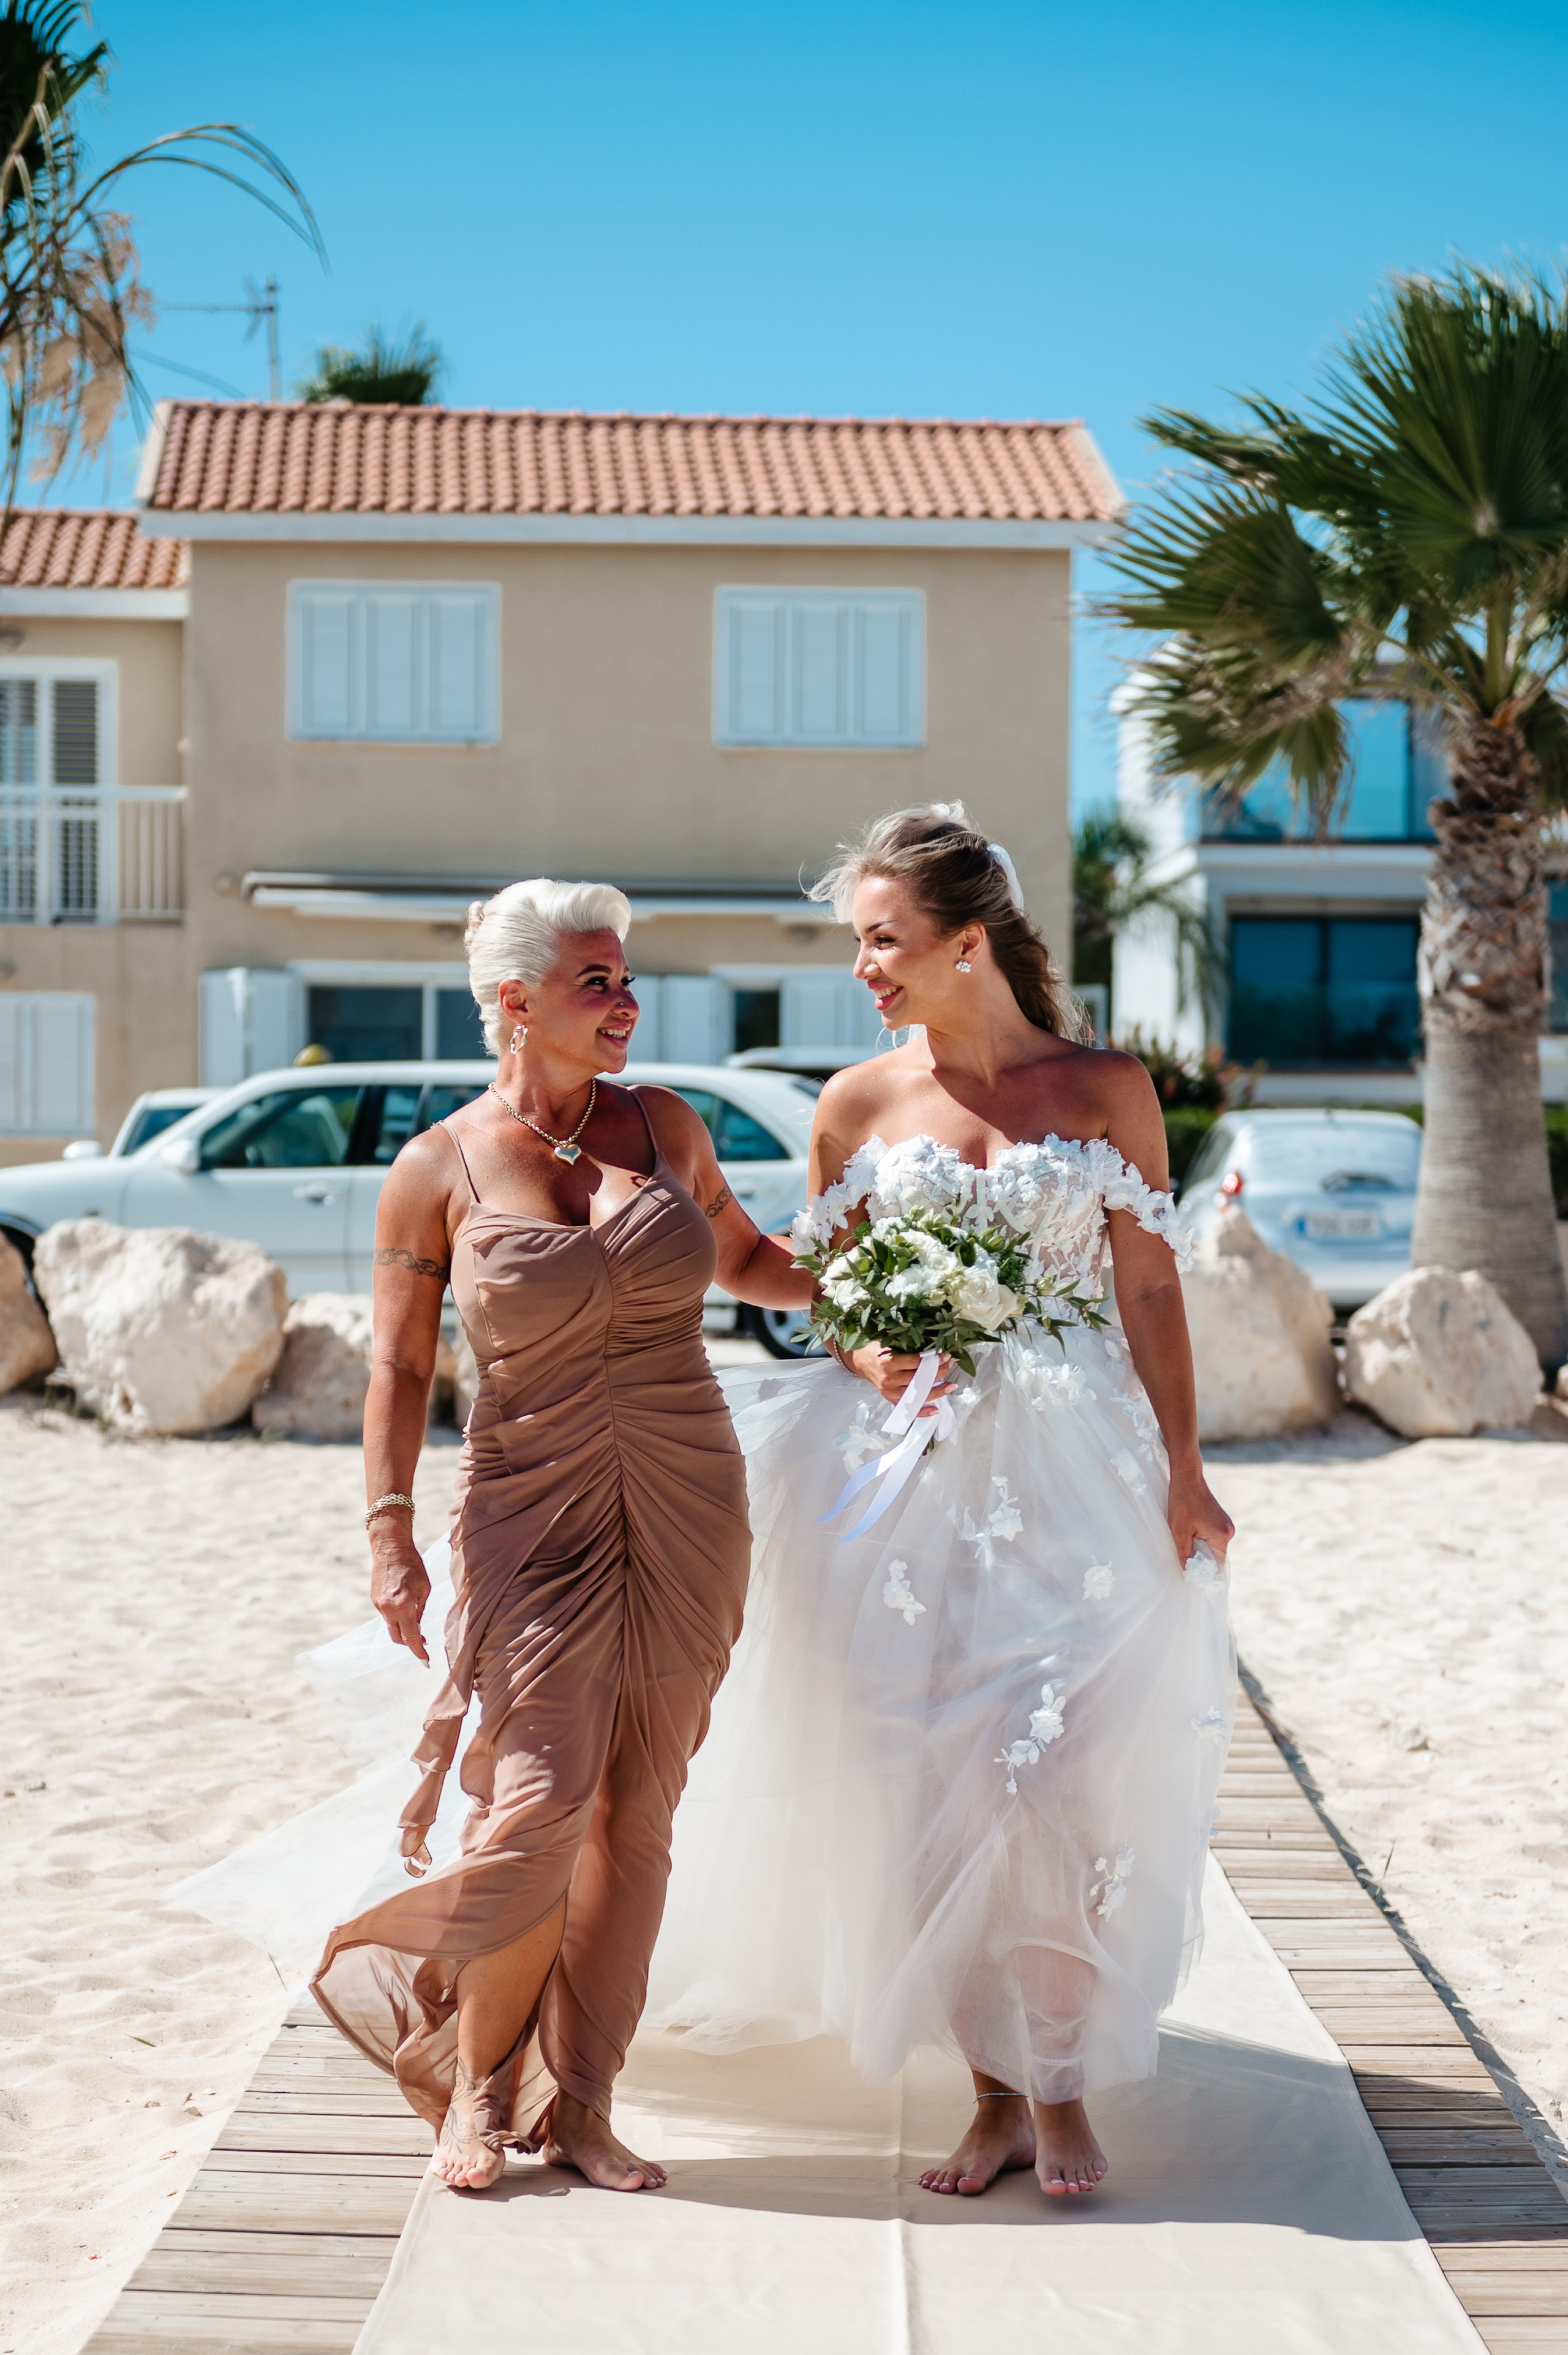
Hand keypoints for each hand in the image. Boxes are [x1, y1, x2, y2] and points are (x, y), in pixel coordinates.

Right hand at [370, 1524, 430, 1662]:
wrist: (390, 1548)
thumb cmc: (412, 1565)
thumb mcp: (423, 1589)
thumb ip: (420, 1611)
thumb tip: (418, 1629)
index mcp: (403, 1605)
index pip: (410, 1637)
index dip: (418, 1651)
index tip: (426, 1660)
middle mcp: (387, 1608)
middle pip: (398, 1637)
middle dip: (410, 1643)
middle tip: (423, 1641)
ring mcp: (378, 1605)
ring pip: (391, 1627)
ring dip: (403, 1630)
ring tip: (416, 1624)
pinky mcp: (374, 1600)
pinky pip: (386, 1616)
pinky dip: (396, 1618)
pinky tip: (405, 1610)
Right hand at [845, 1343, 954, 1417]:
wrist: (860, 1362)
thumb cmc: (875, 1349)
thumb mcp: (888, 1343)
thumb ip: (907, 1348)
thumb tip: (932, 1351)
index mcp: (889, 1362)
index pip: (917, 1363)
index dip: (934, 1360)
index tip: (945, 1355)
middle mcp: (890, 1379)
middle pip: (920, 1379)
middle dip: (939, 1372)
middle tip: (950, 1364)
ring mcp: (890, 1392)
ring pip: (918, 1395)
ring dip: (937, 1391)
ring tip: (951, 1386)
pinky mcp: (890, 1399)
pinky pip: (909, 1409)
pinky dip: (923, 1411)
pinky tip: (936, 1410)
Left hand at [1166, 1463, 1233, 1573]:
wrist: (1187, 1477)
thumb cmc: (1182, 1503)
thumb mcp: (1179, 1532)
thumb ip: (1185, 1554)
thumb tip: (1188, 1573)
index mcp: (1222, 1535)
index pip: (1217, 1564)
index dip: (1204, 1571)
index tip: (1191, 1573)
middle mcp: (1229, 1531)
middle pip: (1215, 1556)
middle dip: (1201, 1558)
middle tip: (1183, 1556)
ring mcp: (1226, 1524)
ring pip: (1213, 1546)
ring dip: (1200, 1548)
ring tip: (1185, 1540)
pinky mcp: (1220, 1520)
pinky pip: (1212, 1537)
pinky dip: (1202, 1539)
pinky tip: (1190, 1533)